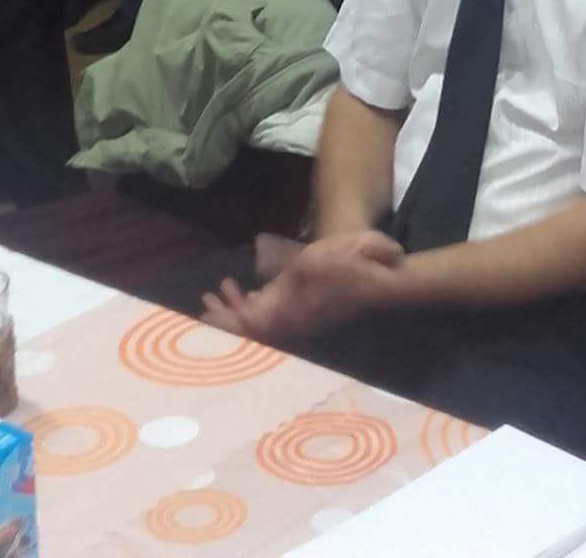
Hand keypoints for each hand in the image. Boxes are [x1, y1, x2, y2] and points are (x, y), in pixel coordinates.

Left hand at [202, 230, 404, 343]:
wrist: (382, 281)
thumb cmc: (353, 264)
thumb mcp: (319, 255)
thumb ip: (291, 261)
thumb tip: (259, 262)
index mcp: (291, 309)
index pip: (252, 326)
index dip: (228, 321)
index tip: (208, 312)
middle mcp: (289, 320)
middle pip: (248, 330)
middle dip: (224, 319)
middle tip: (204, 305)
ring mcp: (295, 317)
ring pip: (256, 323)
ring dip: (234, 311)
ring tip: (215, 293)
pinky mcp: (301, 310)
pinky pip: (268, 316)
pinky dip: (251, 307)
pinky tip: (243, 293)